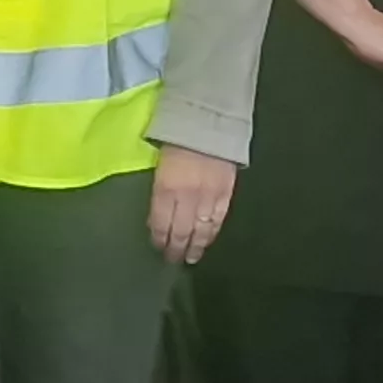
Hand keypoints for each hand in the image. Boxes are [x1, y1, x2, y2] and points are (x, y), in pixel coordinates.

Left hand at [149, 145, 238, 264]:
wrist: (209, 122)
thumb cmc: (177, 137)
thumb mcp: (158, 164)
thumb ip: (159, 191)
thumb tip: (156, 216)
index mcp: (165, 188)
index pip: (160, 224)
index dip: (159, 239)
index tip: (157, 248)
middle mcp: (187, 197)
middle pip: (180, 232)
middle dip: (176, 249)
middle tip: (173, 260)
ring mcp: (208, 197)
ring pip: (200, 231)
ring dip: (195, 247)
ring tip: (190, 258)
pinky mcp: (226, 194)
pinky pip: (218, 221)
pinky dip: (211, 234)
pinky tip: (207, 241)